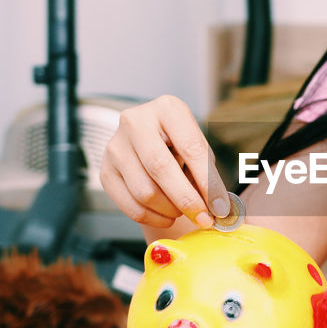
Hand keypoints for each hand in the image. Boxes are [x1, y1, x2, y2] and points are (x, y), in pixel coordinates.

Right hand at [100, 95, 230, 229]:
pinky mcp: (105, 171)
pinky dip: (153, 218)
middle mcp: (135, 122)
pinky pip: (130, 205)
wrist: (148, 140)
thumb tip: (218, 209)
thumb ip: (207, 174)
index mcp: (167, 109)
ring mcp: (115, 147)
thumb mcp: (197, 148)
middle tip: (204, 219)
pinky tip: (167, 216)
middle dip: (186, 200)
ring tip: (183, 211)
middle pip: (161, 169)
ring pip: (144, 191)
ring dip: (170, 210)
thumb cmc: (179, 144)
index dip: (208, 182)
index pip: (190, 148)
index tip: (221, 207)